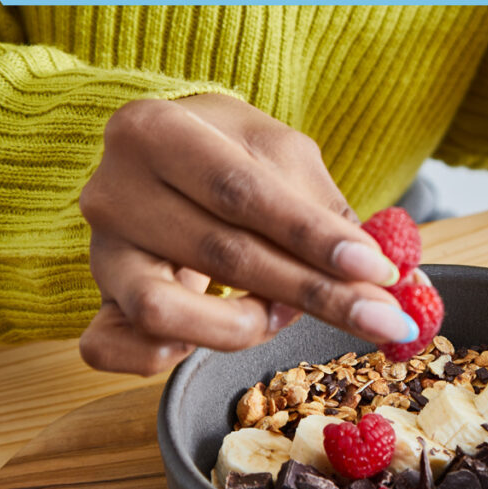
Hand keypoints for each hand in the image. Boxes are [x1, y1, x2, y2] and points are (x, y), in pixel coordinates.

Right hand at [78, 94, 415, 374]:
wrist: (170, 154)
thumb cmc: (232, 154)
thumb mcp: (284, 157)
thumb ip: (327, 213)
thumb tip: (389, 277)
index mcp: (155, 132)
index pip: (241, 193)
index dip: (313, 237)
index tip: (377, 271)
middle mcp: (112, 191)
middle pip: (219, 253)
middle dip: (312, 294)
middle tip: (379, 318)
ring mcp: (99, 251)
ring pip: (164, 310)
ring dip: (244, 324)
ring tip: (284, 312)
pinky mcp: (98, 299)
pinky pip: (113, 349)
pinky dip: (171, 356)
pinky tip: (222, 333)